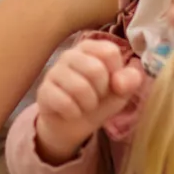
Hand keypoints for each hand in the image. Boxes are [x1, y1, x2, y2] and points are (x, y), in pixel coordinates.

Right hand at [33, 38, 142, 162]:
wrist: (71, 125)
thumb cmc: (98, 101)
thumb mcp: (120, 92)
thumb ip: (129, 81)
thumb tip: (120, 79)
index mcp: (91, 48)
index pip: (110, 52)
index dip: (115, 73)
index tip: (111, 83)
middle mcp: (70, 55)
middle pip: (96, 69)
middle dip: (101, 91)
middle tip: (96, 97)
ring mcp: (54, 71)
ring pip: (80, 87)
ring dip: (88, 104)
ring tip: (85, 105)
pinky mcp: (43, 91)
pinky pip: (64, 102)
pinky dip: (74, 113)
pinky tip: (71, 112)